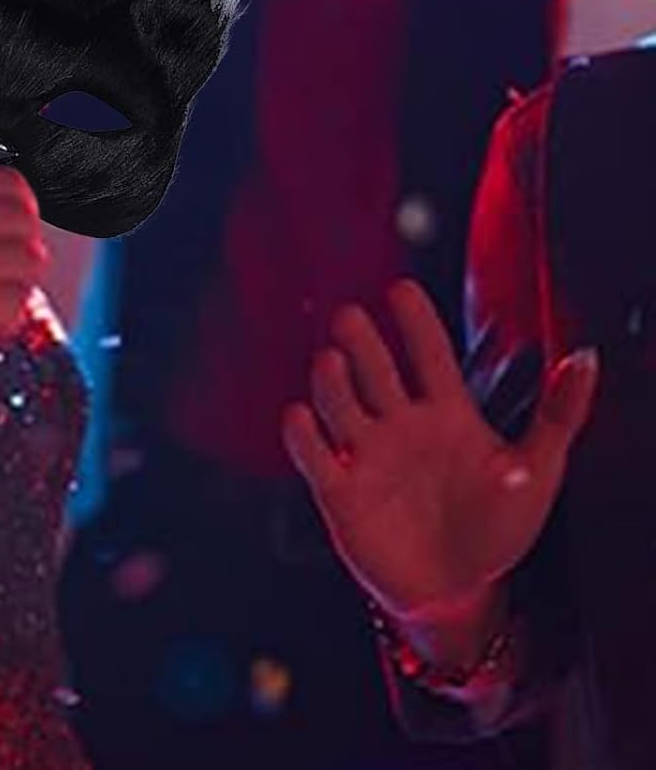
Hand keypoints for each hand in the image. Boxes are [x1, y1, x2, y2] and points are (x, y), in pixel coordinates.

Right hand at [283, 278, 598, 623]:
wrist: (458, 594)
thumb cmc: (496, 527)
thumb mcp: (538, 470)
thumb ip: (560, 415)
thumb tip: (584, 359)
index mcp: (445, 412)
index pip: (427, 354)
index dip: (415, 322)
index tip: (401, 290)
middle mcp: (398, 424)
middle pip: (372, 369)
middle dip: (361, 343)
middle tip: (352, 318)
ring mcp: (365, 454)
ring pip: (337, 403)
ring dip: (331, 382)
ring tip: (331, 362)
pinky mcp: (338, 491)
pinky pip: (313, 456)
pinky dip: (302, 435)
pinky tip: (300, 417)